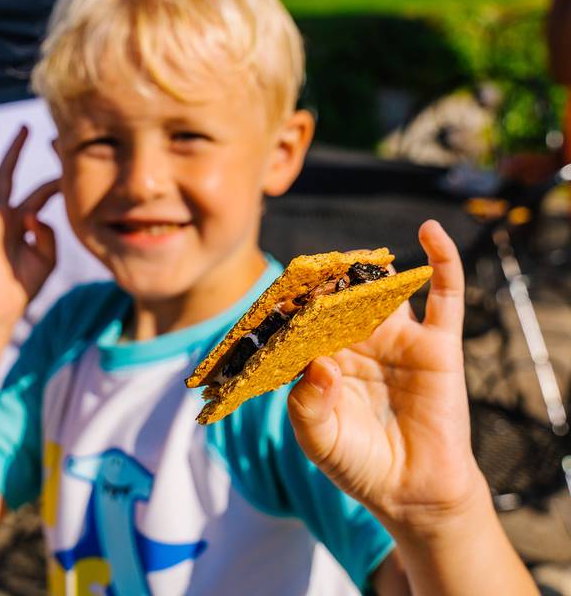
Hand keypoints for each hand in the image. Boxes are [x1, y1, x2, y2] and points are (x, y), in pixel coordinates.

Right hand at [0, 127, 58, 343]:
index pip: (39, 192)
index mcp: (20, 222)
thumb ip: (49, 235)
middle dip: (14, 150)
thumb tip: (39, 216)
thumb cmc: (19, 289)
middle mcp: (1, 214)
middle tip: (24, 126)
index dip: (55, 180)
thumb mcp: (45, 259)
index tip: (68, 164)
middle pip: (8, 174)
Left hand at [288, 220, 482, 531]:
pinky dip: (440, 261)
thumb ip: (308, 408)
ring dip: (373, 267)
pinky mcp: (438, 343)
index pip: (307, 319)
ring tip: (358, 256)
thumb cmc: (359, 464)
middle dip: (329, 280)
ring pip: (385, 289)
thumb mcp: (321, 441)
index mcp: (327, 357)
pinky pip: (444, 295)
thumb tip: (319, 364)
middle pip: (343, 296)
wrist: (414, 492)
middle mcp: (361, 341)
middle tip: (316, 265)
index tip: (281, 287)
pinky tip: (429, 231)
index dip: (295, 303)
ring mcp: (400, 338)